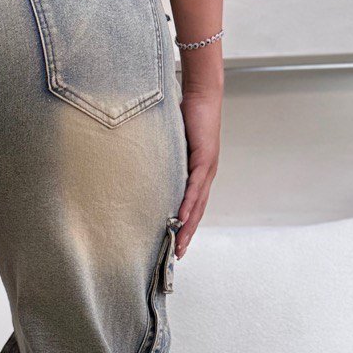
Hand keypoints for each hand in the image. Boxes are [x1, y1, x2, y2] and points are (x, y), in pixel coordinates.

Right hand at [176, 81, 222, 257]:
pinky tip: (182, 217)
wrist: (203, 97)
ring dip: (188, 226)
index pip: (192, 208)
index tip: (175, 246)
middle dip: (186, 235)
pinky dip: (189, 203)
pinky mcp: (205, 159)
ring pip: (197, 205)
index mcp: (198, 176)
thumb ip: (164, 161)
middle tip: (176, 256)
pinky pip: (195, 186)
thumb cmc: (187, 118)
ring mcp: (207, 169)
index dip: (185, 228)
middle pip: (197, 213)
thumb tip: (145, 170)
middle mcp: (206, 177)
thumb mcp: (173, 146)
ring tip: (179, 243)